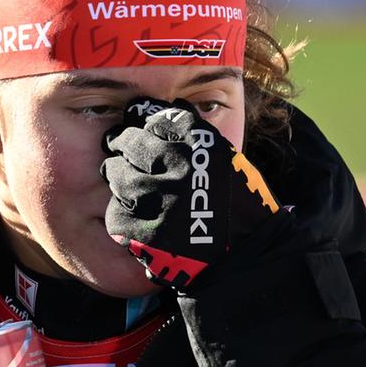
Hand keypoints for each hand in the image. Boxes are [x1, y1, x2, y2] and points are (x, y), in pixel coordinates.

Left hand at [101, 97, 278, 289]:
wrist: (248, 254)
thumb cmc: (239, 204)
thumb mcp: (225, 158)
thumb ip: (193, 134)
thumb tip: (160, 112)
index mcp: (201, 145)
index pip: (157, 120)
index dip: (143, 122)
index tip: (137, 126)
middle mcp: (180, 167)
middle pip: (131, 144)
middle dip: (122, 146)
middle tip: (120, 151)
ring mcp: (162, 200)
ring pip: (119, 178)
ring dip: (121, 180)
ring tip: (129, 186)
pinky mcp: (148, 233)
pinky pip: (118, 215)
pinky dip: (122, 215)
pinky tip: (135, 217)